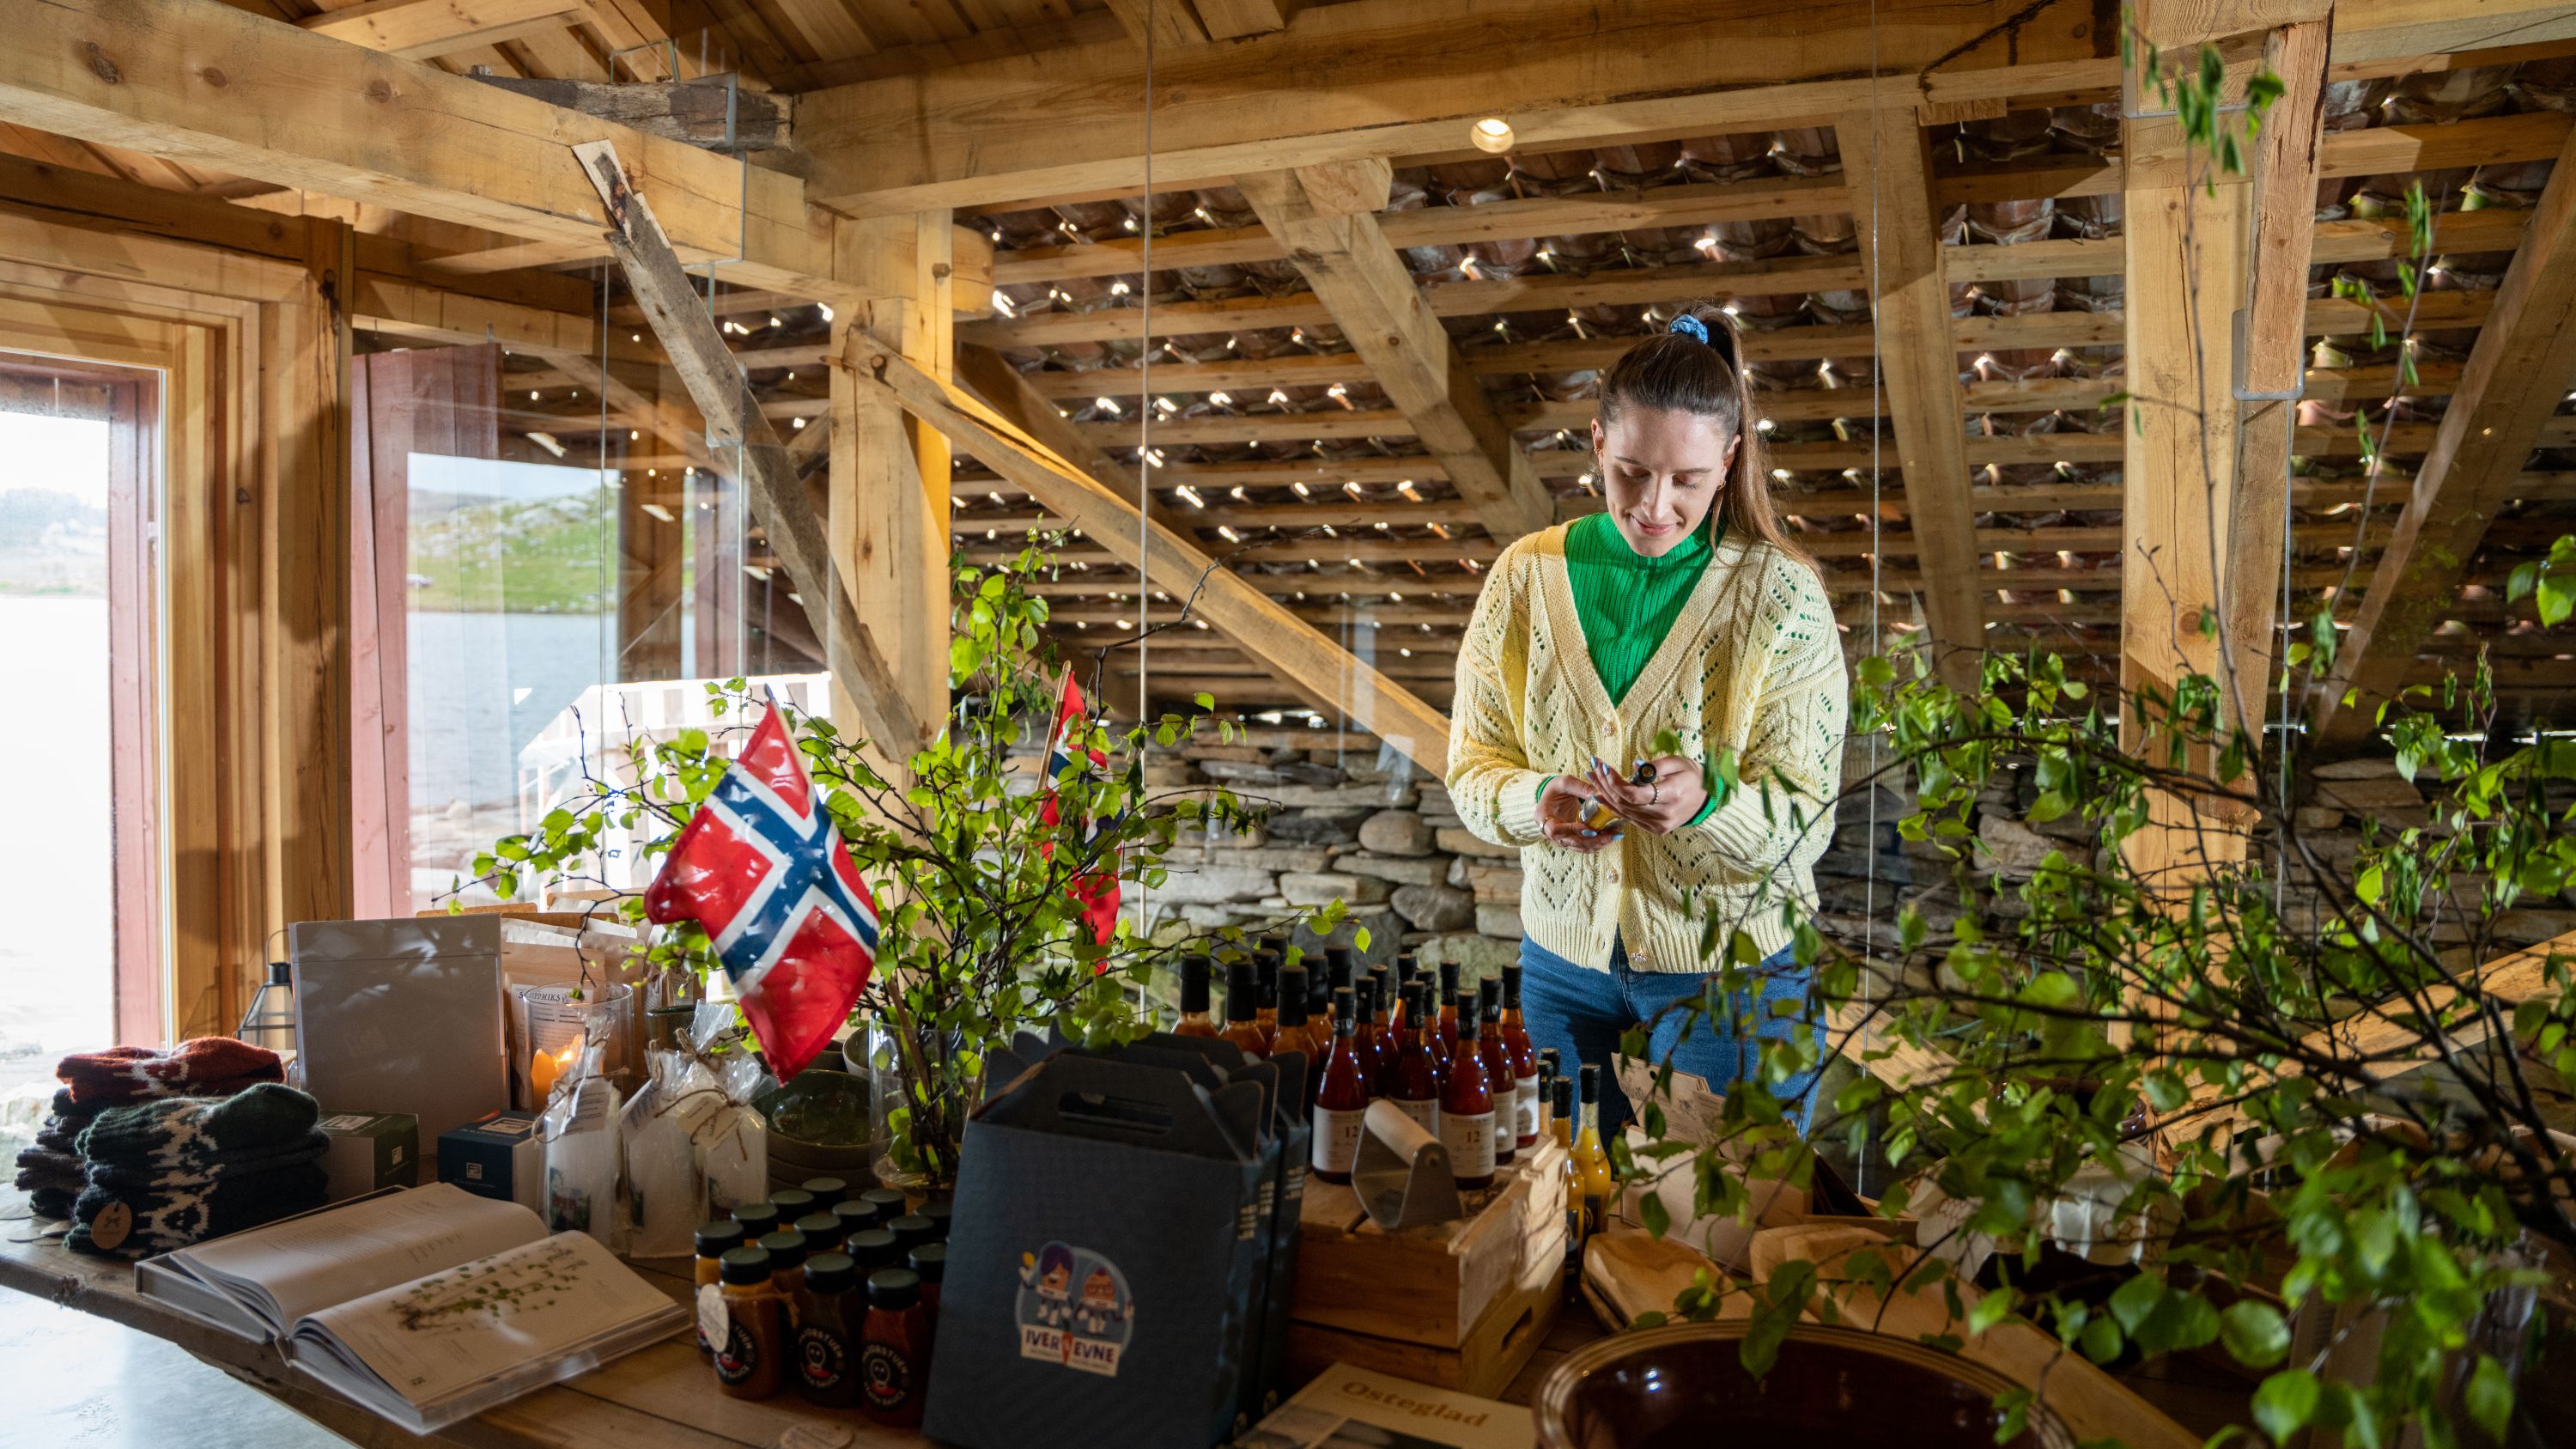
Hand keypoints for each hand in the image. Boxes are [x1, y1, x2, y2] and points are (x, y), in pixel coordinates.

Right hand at [1538, 773, 1623, 853]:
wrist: (1552, 798)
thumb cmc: (1556, 789)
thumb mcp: (1566, 783)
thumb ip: (1581, 787)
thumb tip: (1600, 794)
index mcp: (1544, 817)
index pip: (1555, 830)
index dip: (1572, 831)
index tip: (1589, 830)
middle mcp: (1550, 833)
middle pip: (1572, 842)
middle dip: (1594, 840)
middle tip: (1613, 835)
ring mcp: (1561, 839)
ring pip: (1581, 847)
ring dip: (1599, 843)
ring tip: (1616, 835)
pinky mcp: (1572, 841)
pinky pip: (1586, 846)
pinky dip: (1599, 843)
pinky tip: (1612, 836)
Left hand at [1584, 755, 1707, 835]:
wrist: (1707, 799)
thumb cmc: (1692, 776)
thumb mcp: (1678, 762)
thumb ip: (1655, 765)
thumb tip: (1633, 766)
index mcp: (1672, 795)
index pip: (1636, 794)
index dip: (1615, 782)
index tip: (1604, 767)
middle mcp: (1664, 814)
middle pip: (1625, 803)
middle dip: (1605, 784)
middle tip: (1593, 767)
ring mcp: (1659, 825)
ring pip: (1624, 812)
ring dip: (1605, 794)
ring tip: (1593, 777)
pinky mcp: (1656, 829)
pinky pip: (1629, 818)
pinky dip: (1613, 806)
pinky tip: (1601, 794)